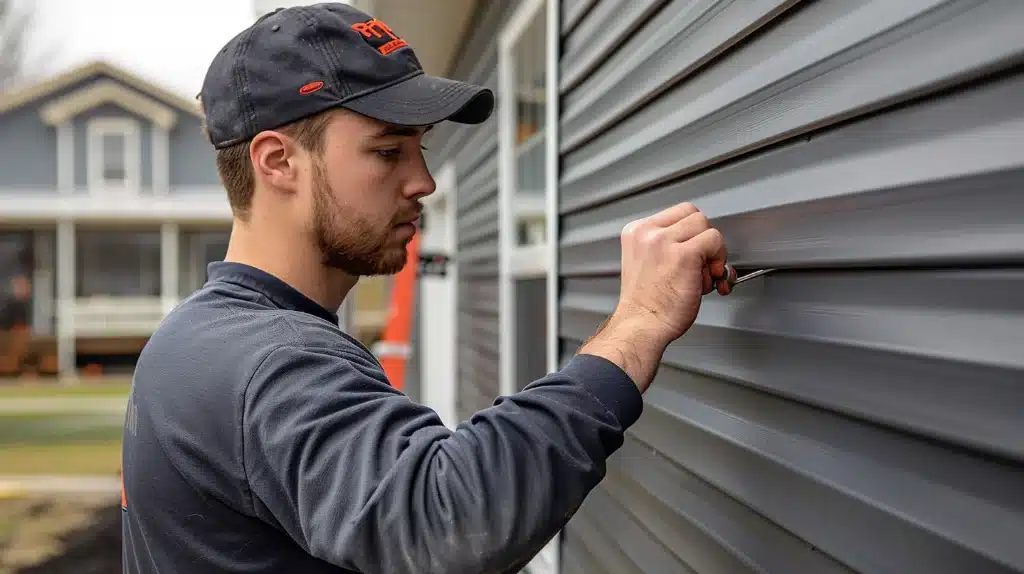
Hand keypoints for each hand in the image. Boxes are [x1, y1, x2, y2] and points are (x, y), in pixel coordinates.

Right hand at [616, 202, 728, 344]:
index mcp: (636, 232)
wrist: (641, 327)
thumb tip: (705, 248)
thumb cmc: (647, 306)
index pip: (677, 214)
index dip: (691, 235)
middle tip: (699, 268)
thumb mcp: (648, 264)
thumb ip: (670, 248)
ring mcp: (664, 241)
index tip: (692, 256)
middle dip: (703, 242)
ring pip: (706, 227)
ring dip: (711, 253)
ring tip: (698, 278)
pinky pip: (714, 242)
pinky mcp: (684, 254)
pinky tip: (705, 281)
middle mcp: (647, 232)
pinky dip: (718, 261)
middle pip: (694, 216)